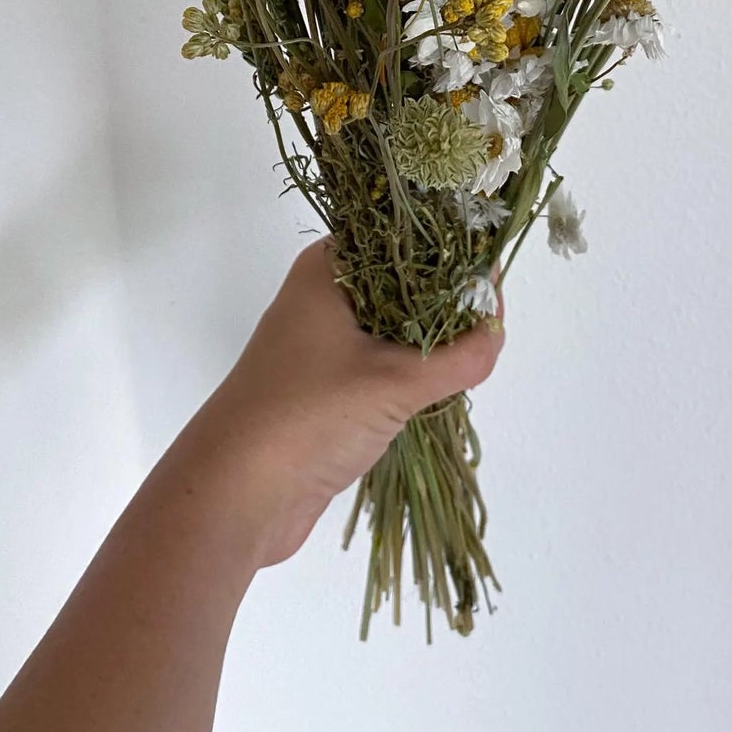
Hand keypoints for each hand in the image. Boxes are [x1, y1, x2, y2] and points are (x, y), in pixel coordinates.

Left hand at [185, 240, 503, 566]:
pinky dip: (411, 374)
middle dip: (445, 299)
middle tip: (490, 318)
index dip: (446, 247)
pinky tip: (443, 388)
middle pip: (399, 282)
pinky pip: (381, 367)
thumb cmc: (306, 415)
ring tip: (475, 352)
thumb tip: (496, 335)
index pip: (399, 236)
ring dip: (430, 341)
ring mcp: (321, 347)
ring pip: (392, 328)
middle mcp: (323, 298)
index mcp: (328, 270)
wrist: (235, 495)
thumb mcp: (395, 380)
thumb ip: (458, 357)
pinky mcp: (326, 392)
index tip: (490, 270)